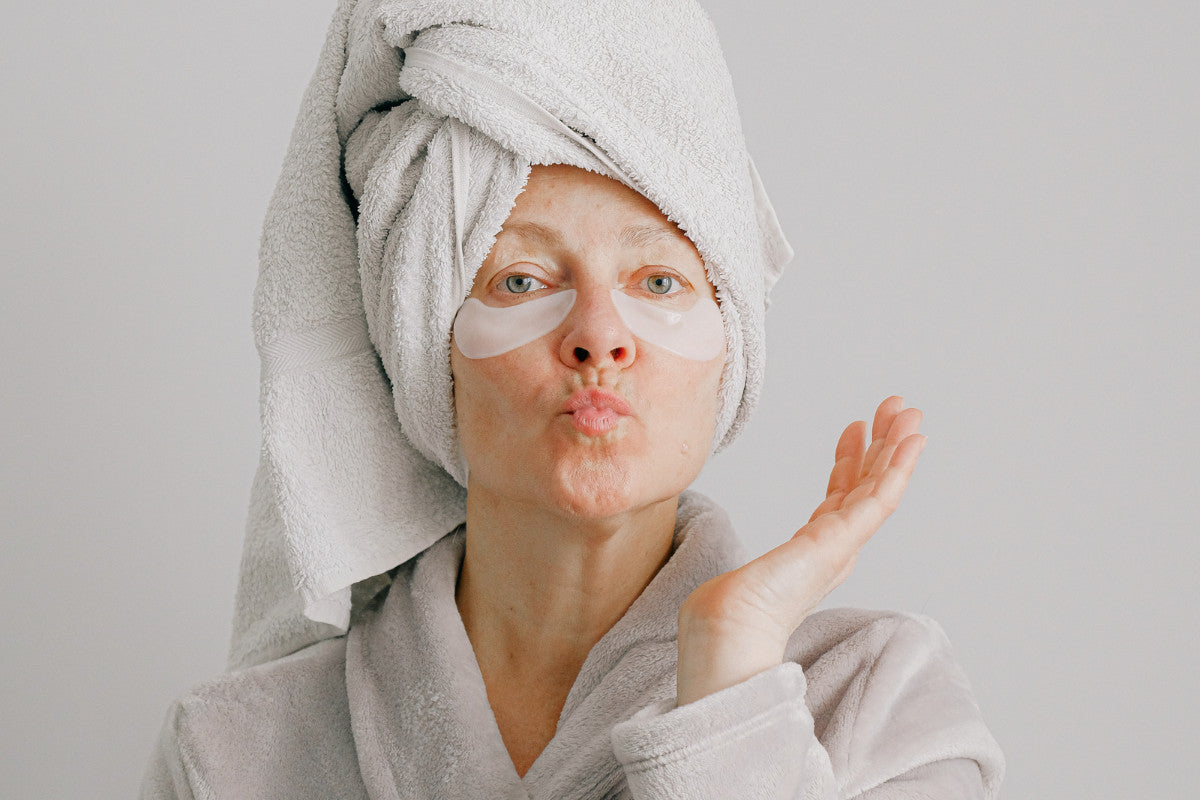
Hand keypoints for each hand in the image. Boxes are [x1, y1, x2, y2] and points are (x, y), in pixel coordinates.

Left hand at [675, 396, 926, 705]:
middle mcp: (837, 546)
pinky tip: (911, 442)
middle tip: (896, 409)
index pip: (841, 496)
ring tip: (910, 414)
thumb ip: (751, 572)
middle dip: (882, 445)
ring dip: (898, 448)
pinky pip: (882, 496)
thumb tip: (719, 592)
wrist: (731, 624)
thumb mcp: (748, 574)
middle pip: (867, 485)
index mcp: (815, 549)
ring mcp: (845, 542)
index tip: (855, 427)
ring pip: (881, 486)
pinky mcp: (846, 539)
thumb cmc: (732, 610)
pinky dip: (900, 467)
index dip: (851, 460)